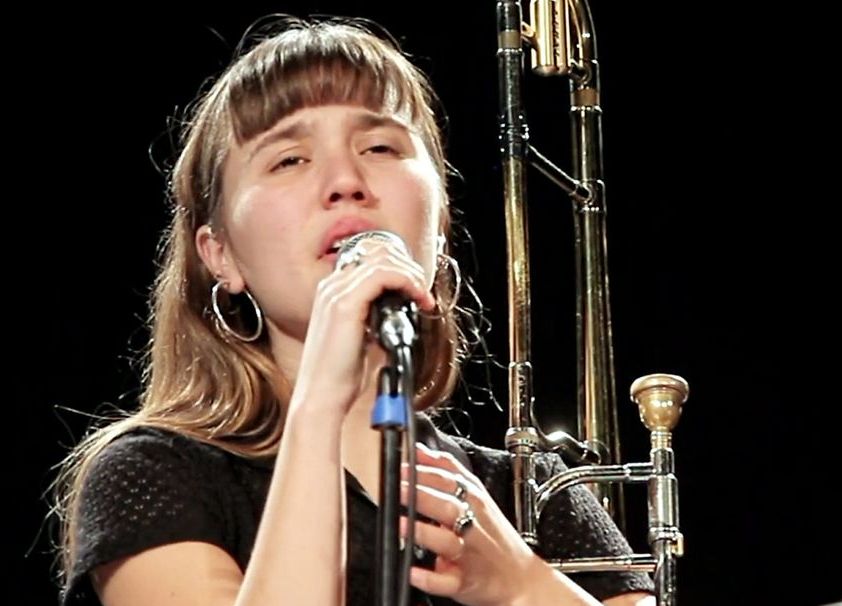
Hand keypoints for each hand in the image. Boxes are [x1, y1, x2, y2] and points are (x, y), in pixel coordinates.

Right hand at [289, 242, 434, 419]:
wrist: (322, 398)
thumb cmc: (340, 376)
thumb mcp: (362, 338)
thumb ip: (377, 318)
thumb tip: (402, 309)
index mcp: (332, 292)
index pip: (370, 258)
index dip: (398, 267)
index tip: (416, 289)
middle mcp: (331, 287)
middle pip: (378, 252)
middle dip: (408, 268)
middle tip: (423, 292)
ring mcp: (336, 293)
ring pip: (383, 260)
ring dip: (411, 274)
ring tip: (423, 296)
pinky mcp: (345, 305)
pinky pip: (383, 275)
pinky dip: (407, 282)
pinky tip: (418, 298)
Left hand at [400, 443, 540, 605]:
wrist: (521, 579)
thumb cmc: (493, 534)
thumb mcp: (478, 496)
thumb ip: (449, 470)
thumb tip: (419, 449)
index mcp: (474, 501)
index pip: (450, 480)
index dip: (424, 472)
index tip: (401, 466)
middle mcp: (472, 525)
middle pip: (448, 506)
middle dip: (422, 496)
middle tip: (397, 488)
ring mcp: (468, 555)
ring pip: (447, 542)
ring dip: (423, 533)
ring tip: (400, 524)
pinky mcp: (464, 582)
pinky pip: (447, 582)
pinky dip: (430, 578)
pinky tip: (413, 571)